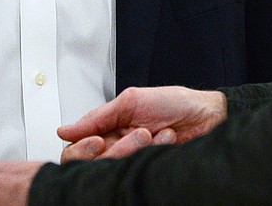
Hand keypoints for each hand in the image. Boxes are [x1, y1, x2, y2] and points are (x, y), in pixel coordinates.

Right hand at [57, 86, 226, 160]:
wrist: (206, 116)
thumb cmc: (174, 103)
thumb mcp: (132, 100)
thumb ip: (97, 117)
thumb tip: (65, 131)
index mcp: (107, 127)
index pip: (76, 147)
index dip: (82, 149)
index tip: (99, 141)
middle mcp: (116, 146)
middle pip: (95, 162)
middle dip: (119, 149)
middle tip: (141, 134)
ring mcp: (131, 159)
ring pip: (116, 168)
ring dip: (139, 148)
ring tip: (158, 133)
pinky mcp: (145, 169)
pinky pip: (135, 171)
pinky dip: (154, 152)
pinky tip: (167, 140)